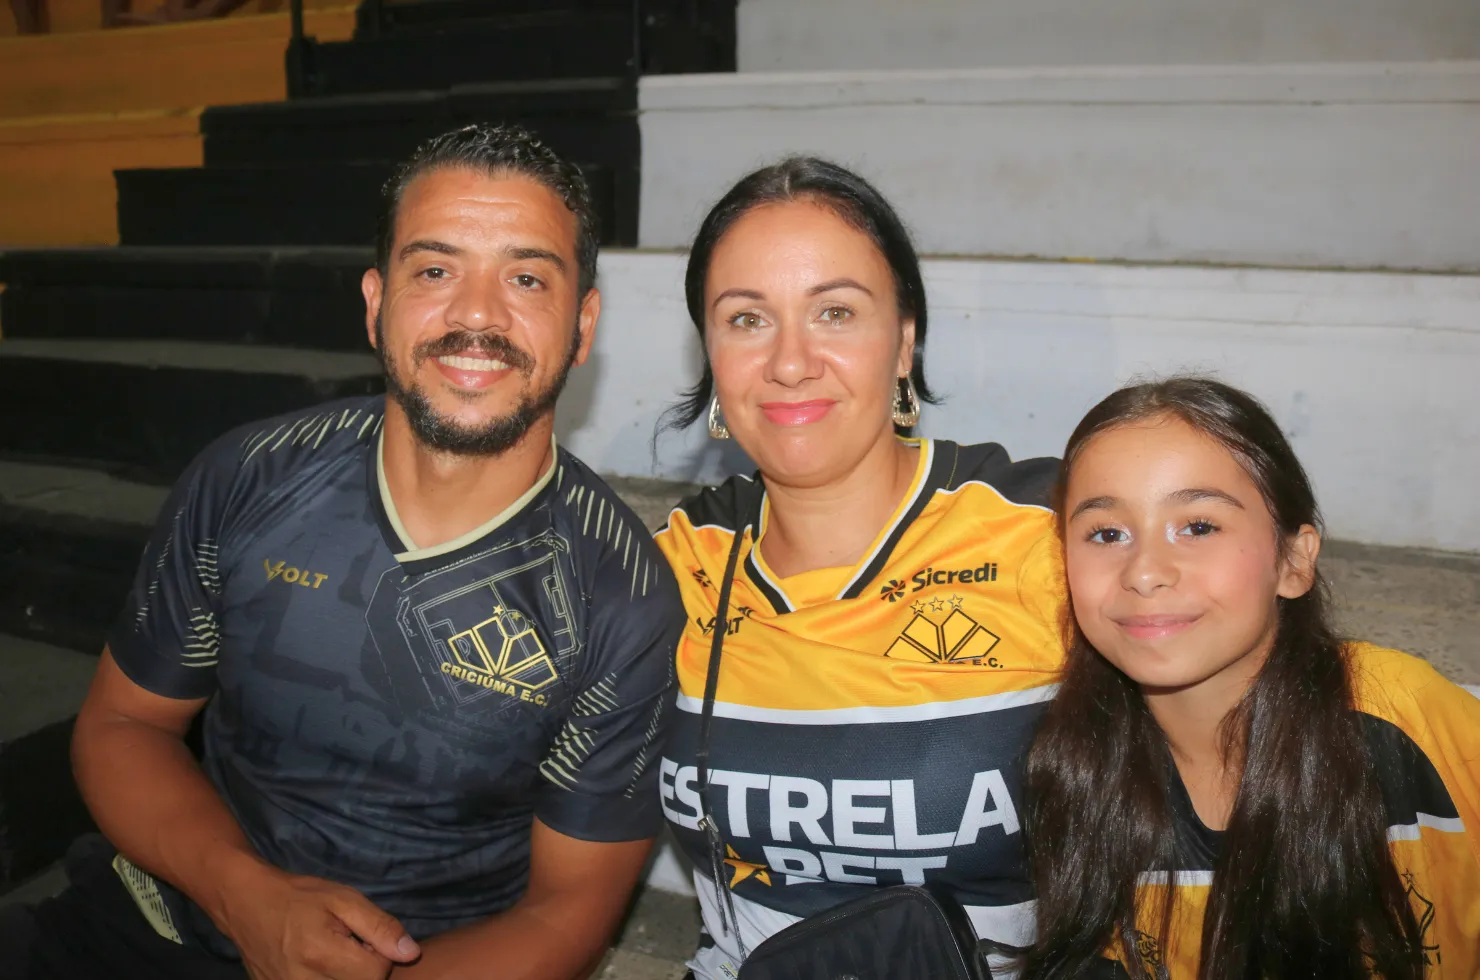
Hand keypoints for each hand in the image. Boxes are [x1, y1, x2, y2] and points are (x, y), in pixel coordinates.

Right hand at [216, 863, 420, 979]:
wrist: (247, 904)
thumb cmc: (299, 897)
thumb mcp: (344, 899)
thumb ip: (379, 927)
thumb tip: (410, 953)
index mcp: (321, 953)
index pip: (376, 973)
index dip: (380, 955)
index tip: (364, 939)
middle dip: (363, 970)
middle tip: (349, 947)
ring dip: (346, 978)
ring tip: (334, 958)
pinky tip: (320, 967)